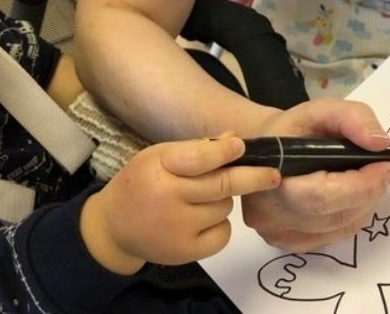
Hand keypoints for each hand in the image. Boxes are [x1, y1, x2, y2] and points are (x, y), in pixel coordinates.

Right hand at [80, 136, 280, 274]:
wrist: (114, 227)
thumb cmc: (142, 183)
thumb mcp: (160, 157)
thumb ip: (197, 149)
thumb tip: (234, 139)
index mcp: (159, 168)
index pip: (198, 159)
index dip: (224, 152)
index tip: (242, 146)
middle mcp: (168, 198)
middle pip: (222, 185)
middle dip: (254, 178)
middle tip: (274, 174)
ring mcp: (177, 227)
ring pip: (224, 208)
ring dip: (224, 200)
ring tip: (202, 199)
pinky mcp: (185, 251)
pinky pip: (223, 233)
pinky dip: (220, 225)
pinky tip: (202, 221)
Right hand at [242, 98, 389, 251]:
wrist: (266, 150)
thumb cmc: (293, 130)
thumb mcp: (321, 110)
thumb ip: (352, 118)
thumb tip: (380, 144)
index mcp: (270, 173)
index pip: (323, 195)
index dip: (362, 185)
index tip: (388, 168)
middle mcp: (267, 211)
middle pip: (334, 215)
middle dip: (368, 193)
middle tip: (384, 172)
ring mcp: (275, 232)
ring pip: (337, 229)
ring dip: (363, 206)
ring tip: (367, 182)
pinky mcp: (287, 243)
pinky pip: (332, 237)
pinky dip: (351, 218)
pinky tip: (351, 198)